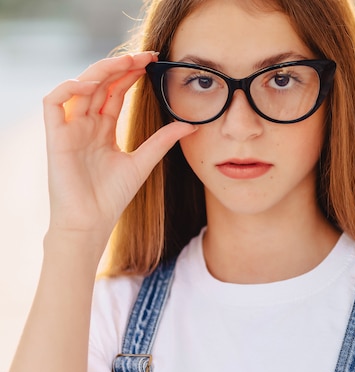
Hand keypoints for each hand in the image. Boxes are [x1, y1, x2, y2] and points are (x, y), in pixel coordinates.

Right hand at [42, 52, 196, 241]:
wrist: (92, 222)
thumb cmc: (112, 197)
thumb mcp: (143, 162)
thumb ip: (163, 141)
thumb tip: (190, 125)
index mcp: (103, 128)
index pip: (115, 91)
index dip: (131, 74)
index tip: (154, 61)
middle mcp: (85, 124)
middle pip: (100, 84)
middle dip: (121, 66)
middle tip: (145, 56)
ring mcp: (69, 128)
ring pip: (79, 86)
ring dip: (101, 71)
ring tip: (125, 63)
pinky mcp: (55, 136)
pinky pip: (53, 102)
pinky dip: (69, 88)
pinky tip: (91, 84)